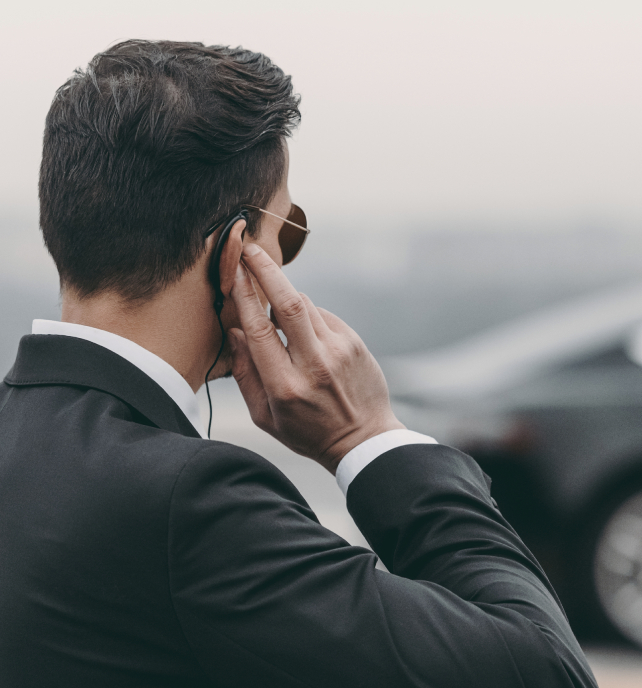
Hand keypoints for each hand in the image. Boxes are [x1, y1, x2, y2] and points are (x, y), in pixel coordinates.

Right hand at [227, 243, 403, 472]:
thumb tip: (234, 332)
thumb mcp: (265, 417)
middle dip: (266, 270)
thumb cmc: (308, 432)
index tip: (233, 270)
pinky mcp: (355, 344)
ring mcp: (339, 351)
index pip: (260, 330)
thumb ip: (245, 375)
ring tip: (276, 310)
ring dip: (285, 298)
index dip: (244, 295)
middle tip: (250, 248)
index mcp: (285, 386)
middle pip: (287, 303)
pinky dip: (308, 316)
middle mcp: (314, 365)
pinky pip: (323, 316)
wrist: (363, 440)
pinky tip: (306, 337)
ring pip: (305, 305)